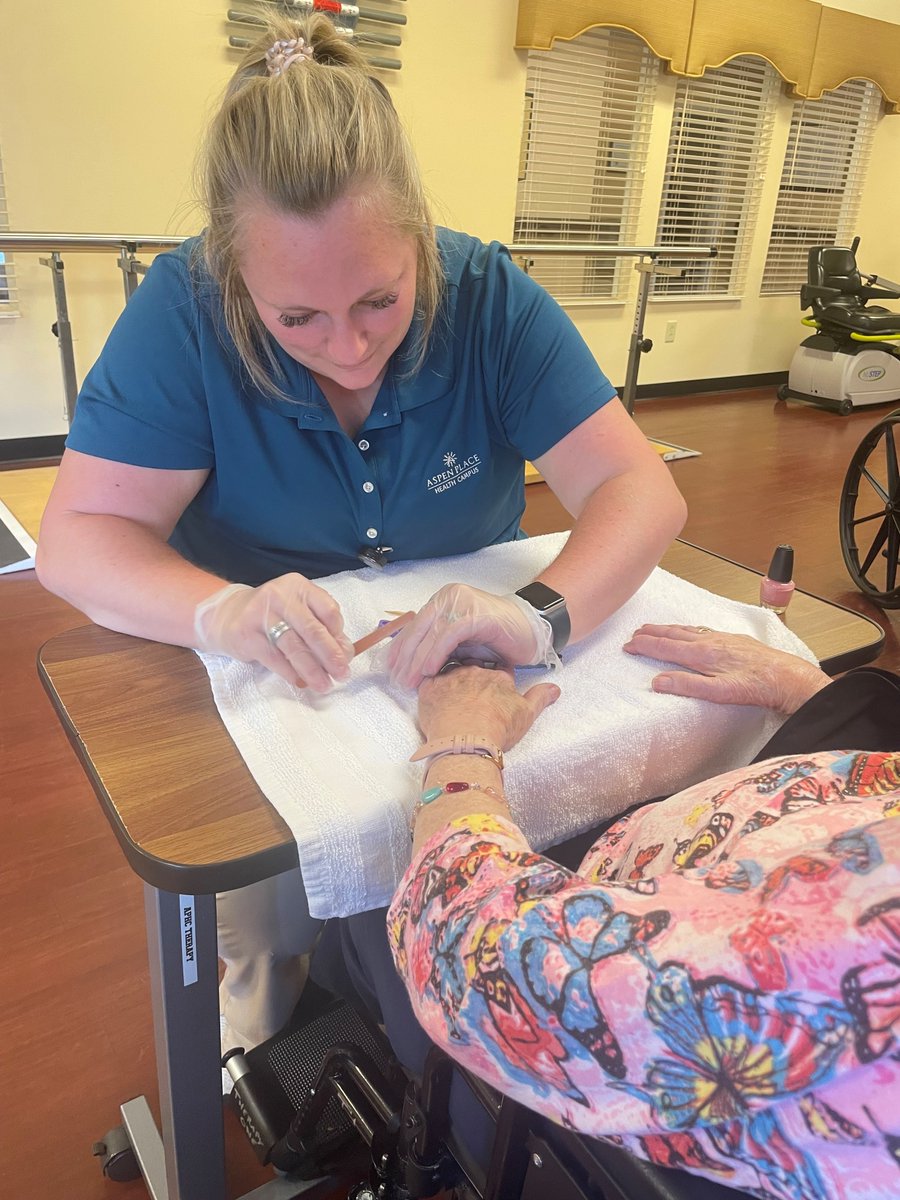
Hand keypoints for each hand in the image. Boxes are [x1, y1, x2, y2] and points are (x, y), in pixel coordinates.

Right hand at [194, 575, 353, 691]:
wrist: (227, 614)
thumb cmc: (272, 615)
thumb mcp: (297, 611)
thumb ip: (320, 626)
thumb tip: (344, 652)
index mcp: (299, 587)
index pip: (328, 610)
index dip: (340, 635)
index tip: (346, 654)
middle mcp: (280, 596)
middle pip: (312, 630)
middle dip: (331, 656)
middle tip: (342, 674)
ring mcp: (261, 614)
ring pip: (294, 647)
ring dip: (312, 670)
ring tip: (324, 685)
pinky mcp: (246, 635)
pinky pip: (275, 659)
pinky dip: (290, 673)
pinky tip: (300, 682)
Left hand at [387, 584, 554, 688]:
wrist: (532, 630)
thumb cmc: (497, 639)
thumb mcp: (460, 642)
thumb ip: (437, 646)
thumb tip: (408, 664)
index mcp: (442, 601)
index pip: (414, 626)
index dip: (400, 649)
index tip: (390, 671)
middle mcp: (449, 597)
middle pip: (419, 629)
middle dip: (405, 658)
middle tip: (398, 682)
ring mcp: (463, 602)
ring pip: (431, 633)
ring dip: (417, 660)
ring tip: (410, 682)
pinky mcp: (475, 613)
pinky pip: (449, 634)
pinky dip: (437, 653)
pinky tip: (430, 671)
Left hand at [418, 662, 559, 750]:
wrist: (465, 742)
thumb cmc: (497, 729)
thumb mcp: (526, 714)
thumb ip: (540, 698)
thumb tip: (556, 688)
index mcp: (498, 676)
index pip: (500, 668)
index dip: (499, 675)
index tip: (497, 684)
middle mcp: (474, 671)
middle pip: (474, 665)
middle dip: (474, 673)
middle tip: (473, 691)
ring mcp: (450, 678)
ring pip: (450, 668)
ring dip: (452, 676)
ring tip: (452, 692)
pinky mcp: (429, 688)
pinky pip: (428, 678)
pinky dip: (431, 685)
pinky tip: (433, 696)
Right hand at [623, 624, 829, 713]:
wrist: (789, 677)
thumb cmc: (757, 687)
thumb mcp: (720, 693)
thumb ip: (688, 686)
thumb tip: (657, 681)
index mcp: (703, 654)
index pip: (665, 648)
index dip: (644, 646)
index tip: (628, 645)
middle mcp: (710, 642)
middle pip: (674, 634)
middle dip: (652, 633)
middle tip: (635, 632)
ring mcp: (723, 638)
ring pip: (688, 630)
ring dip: (668, 629)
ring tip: (655, 628)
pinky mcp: (734, 640)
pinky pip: (703, 629)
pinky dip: (688, 628)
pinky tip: (691, 630)